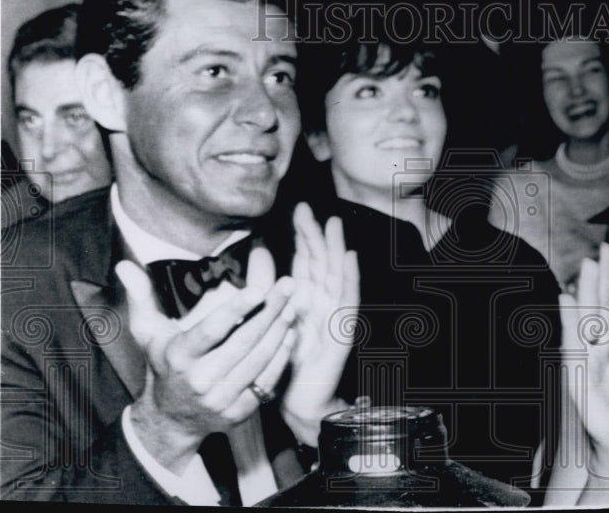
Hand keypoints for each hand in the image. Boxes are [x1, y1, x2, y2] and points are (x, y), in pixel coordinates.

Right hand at [117, 248, 297, 471]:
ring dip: (280, 331)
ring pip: (259, 361)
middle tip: (288, 286)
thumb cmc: (162, 365)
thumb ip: (140, 297)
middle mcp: (200, 380)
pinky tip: (290, 333)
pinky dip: (282, 356)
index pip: (211, 330)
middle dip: (270, 312)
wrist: (170, 418)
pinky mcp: (239, 412)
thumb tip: (124, 265)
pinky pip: (267, 381)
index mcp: (179, 357)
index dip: (236, 309)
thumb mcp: (147, 332)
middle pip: (244, 342)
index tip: (259, 289)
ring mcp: (221, 399)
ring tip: (293, 305)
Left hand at [279, 203, 359, 444]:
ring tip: (333, 225)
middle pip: (321, 261)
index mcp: (305, 296)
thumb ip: (265, 283)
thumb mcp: (270, 313)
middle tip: (311, 210)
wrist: (299, 398)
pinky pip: (348, 301)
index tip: (300, 210)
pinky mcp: (341, 331)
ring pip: (336, 274)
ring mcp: (334, 314)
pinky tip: (349, 259)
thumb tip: (258, 249)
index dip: (304, 234)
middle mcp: (321, 301)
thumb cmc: (285, 358)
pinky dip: (350, 278)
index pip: (306, 258)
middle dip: (317, 235)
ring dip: (336, 249)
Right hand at [560, 243, 608, 475]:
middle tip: (606, 247)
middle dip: (604, 275)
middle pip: (602, 305)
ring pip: (587, 317)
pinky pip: (574, 342)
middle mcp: (600, 347)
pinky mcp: (577, 373)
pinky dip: (569, 319)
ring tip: (586, 264)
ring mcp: (587, 358)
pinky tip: (565, 298)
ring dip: (585, 289)